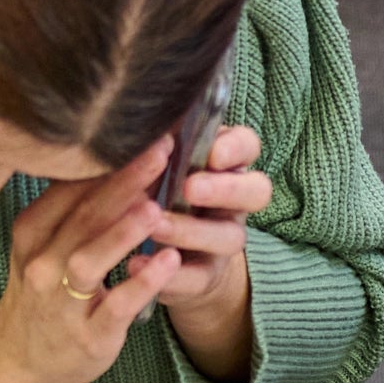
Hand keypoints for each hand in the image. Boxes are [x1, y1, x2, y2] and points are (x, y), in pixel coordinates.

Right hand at [0, 139, 179, 382]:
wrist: (17, 362)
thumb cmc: (43, 293)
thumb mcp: (43, 246)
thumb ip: (72, 207)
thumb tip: (112, 153)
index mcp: (33, 231)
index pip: (69, 188)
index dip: (107, 159)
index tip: (144, 127)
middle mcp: (42, 262)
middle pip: (83, 216)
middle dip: (124, 182)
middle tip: (162, 150)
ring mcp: (63, 301)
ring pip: (90, 260)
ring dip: (124, 232)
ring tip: (159, 207)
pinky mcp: (89, 335)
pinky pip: (116, 306)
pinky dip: (142, 283)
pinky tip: (168, 262)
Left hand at [152, 124, 270, 374]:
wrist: (162, 260)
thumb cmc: (154, 194)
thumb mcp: (155, 164)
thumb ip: (155, 142)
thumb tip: (128, 103)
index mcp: (225, 166)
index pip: (248, 146)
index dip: (236, 148)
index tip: (212, 151)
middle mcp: (234, 203)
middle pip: (256, 192)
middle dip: (225, 189)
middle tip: (190, 188)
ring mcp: (223, 242)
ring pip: (228, 238)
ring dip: (191, 230)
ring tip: (154, 226)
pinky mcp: (206, 278)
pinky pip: (196, 279)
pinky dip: (168, 275)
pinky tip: (136, 263)